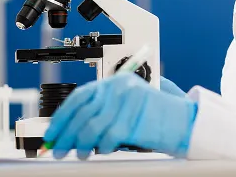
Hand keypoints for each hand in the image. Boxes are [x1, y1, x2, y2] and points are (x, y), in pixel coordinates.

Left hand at [43, 73, 197, 159]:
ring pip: (92, 126)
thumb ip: (101, 111)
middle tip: (57, 148)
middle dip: (66, 133)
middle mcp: (118, 87)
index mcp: (114, 82)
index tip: (52, 132)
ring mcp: (126, 100)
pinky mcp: (134, 116)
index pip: (79, 97)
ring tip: (80, 154)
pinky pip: (109, 136)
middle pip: (82, 112)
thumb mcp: (124, 107)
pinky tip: (100, 151)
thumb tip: (71, 129)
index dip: (62, 116)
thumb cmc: (153, 116)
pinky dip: (102, 147)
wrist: (182, 120)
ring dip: (81, 144)